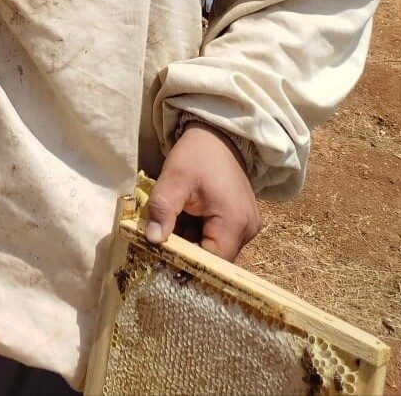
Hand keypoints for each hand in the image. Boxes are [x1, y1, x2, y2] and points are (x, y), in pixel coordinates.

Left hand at [144, 122, 261, 260]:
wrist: (216, 136)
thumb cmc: (196, 155)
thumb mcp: (173, 178)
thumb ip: (162, 209)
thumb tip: (152, 240)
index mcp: (235, 222)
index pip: (211, 262)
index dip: (186, 264)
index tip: (160, 260)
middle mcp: (247, 230)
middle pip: (213, 258)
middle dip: (185, 253)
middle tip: (158, 247)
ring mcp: (246, 227)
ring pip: (213, 249)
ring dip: (190, 242)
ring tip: (167, 230)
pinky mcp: (240, 222)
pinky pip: (217, 238)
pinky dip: (197, 233)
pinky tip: (181, 222)